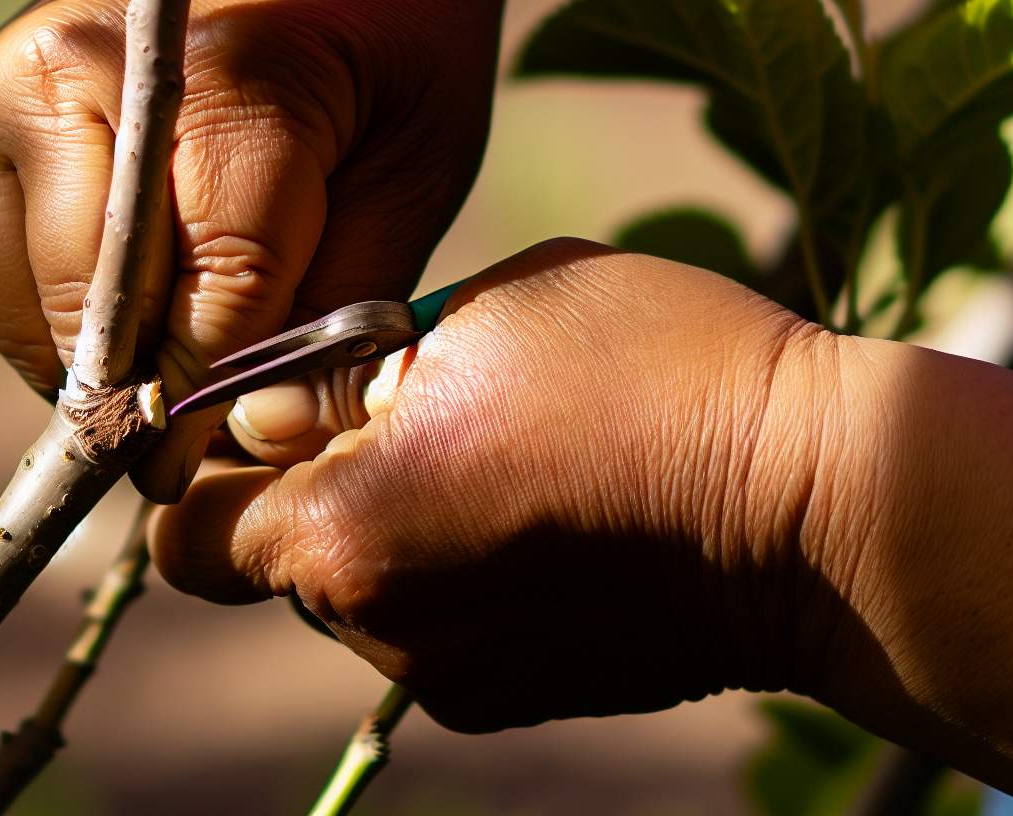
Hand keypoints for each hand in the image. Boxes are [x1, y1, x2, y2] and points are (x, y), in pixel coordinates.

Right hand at [0, 0, 510, 501]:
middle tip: (203, 427)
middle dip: (153, 395)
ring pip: (24, 313)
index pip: (202, 305)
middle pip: (90, 318)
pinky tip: (123, 290)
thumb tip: (260, 439)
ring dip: (96, 363)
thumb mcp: (415, 172)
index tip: (239, 448)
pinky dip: (49, 317)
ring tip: (172, 345)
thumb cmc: (389, 37)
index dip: (225, 401)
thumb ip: (341, 313)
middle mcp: (66, 73)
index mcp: (209, 78)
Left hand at [150, 238, 831, 731]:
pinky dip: (457, 577)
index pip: (190, 530)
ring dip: (392, 530)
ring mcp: (449, 674)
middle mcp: (380, 624)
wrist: (822, 510)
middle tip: (411, 416)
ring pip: (359, 594)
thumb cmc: (658, 371)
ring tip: (499, 462)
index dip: (211, 467)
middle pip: (277, 560)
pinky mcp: (514, 699)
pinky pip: (434, 627)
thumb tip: (271, 409)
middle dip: (314, 489)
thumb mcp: (486, 312)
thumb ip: (352, 362)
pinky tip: (544, 519)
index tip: (269, 413)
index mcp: (346, 526)